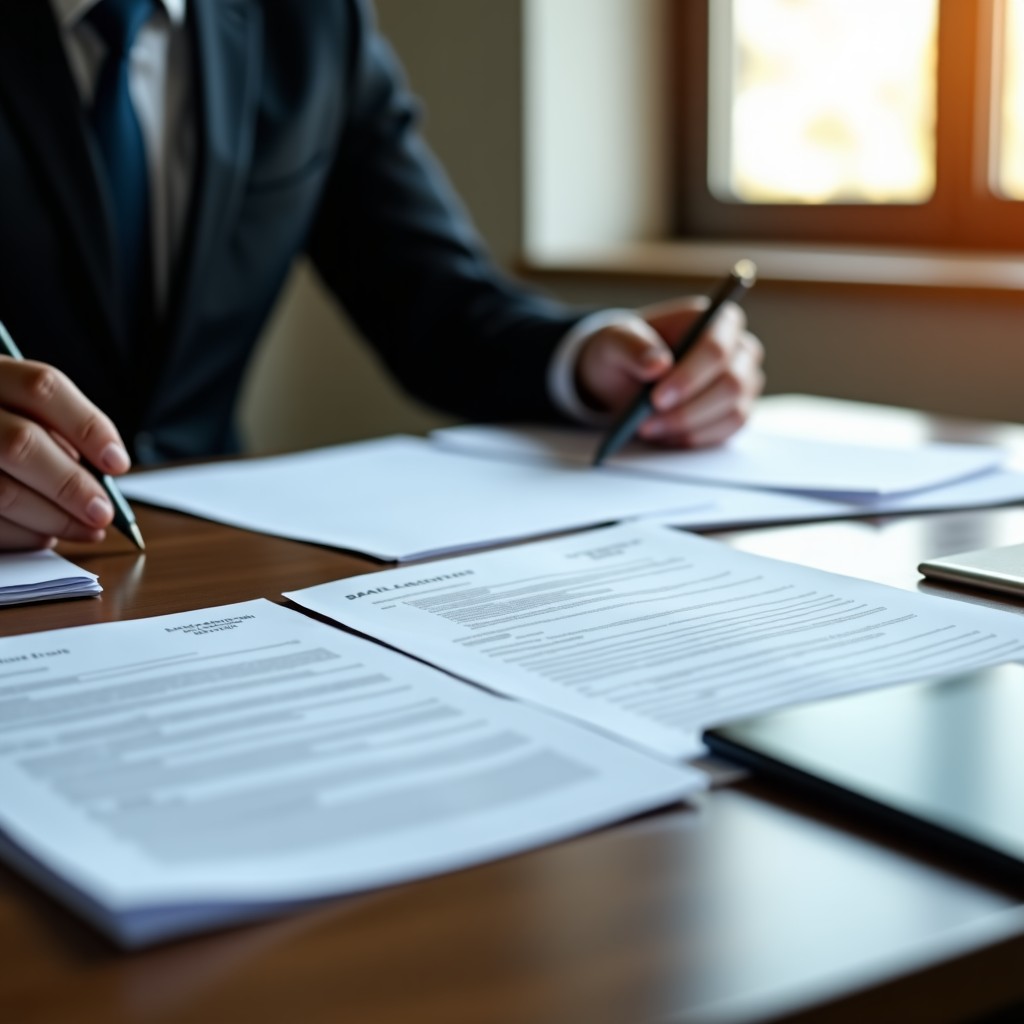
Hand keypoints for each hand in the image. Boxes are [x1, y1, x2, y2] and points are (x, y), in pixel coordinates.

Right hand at [0, 356, 130, 549]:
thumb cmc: (2, 425)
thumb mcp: (19, 408)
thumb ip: (54, 431)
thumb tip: (102, 473)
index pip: (41, 388)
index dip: (87, 427)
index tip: (117, 463)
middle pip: (21, 444)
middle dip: (71, 485)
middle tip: (104, 512)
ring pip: (2, 492)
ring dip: (54, 519)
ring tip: (86, 529)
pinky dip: (22, 535)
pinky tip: (44, 534)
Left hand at [575, 297, 764, 447]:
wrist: (627, 375)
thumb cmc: (627, 351)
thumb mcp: (615, 343)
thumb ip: (633, 348)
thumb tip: (658, 364)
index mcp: (715, 320)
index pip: (716, 348)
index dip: (689, 376)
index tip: (657, 399)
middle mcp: (739, 349)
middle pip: (731, 384)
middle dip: (687, 409)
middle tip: (647, 424)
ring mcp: (743, 381)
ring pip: (733, 411)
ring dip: (688, 427)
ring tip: (649, 429)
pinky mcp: (736, 410)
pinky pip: (727, 431)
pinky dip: (695, 437)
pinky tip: (667, 436)